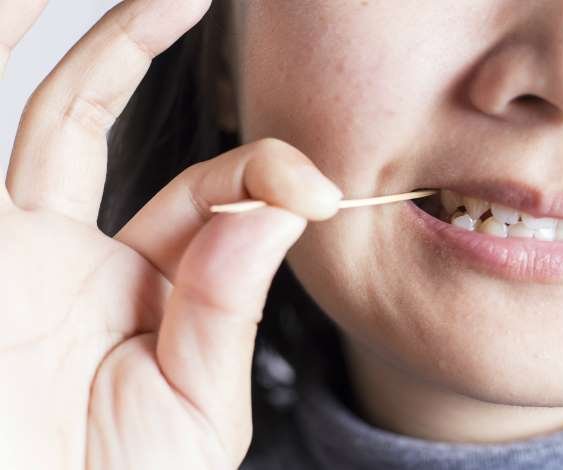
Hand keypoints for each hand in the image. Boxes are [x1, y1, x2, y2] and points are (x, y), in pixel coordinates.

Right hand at [0, 1, 341, 467]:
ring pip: (54, 111)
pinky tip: (30, 5)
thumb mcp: (197, 407)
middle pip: (122, 131)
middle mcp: (72, 257)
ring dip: (97, 42)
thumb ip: (231, 309)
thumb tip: (275, 211)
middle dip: (153, 55)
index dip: (267, 178)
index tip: (319, 194)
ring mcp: (13, 246)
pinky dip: (9, 52)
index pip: (209, 198)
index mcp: (142, 293)